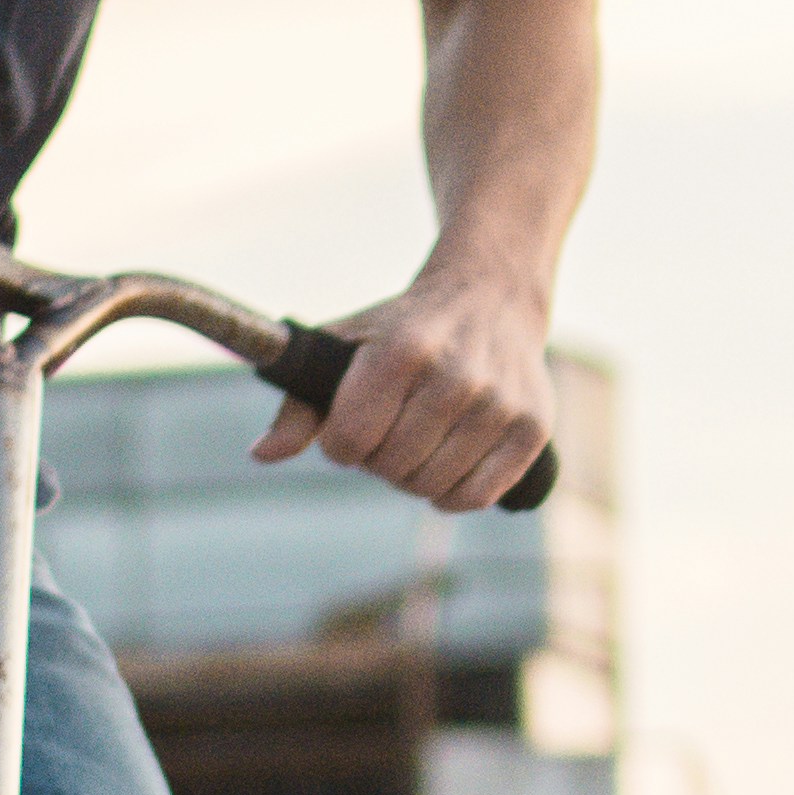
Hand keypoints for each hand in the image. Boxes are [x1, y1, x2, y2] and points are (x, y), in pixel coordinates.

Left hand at [251, 264, 555, 512]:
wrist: (491, 297)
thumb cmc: (402, 328)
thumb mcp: (344, 345)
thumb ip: (299, 403)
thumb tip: (261, 455)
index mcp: (402, 350)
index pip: (349, 442)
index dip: (340, 444)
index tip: (350, 423)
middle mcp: (456, 376)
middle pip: (390, 468)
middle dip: (377, 458)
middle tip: (390, 427)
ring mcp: (499, 404)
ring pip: (430, 488)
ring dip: (413, 476)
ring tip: (418, 440)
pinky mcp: (532, 428)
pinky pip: (475, 498)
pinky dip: (453, 494)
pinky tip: (448, 462)